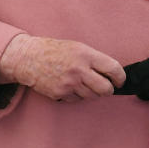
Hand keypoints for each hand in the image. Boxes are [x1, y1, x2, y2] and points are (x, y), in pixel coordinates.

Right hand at [0, 34, 125, 101]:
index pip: (113, 69)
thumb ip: (94, 60)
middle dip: (108, 89)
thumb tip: (112, 74)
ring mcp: (69, 84)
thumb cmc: (55, 50)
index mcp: (85, 55)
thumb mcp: (77, 47)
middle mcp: (79, 70)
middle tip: (105, 86)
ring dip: (92, 92)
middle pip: (105, 89)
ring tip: (83, 82)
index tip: (119, 80)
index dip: (120, 77)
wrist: (29, 58)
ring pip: (92, 96)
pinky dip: (77, 95)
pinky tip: (70, 85)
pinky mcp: (61, 94)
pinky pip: (77, 100)